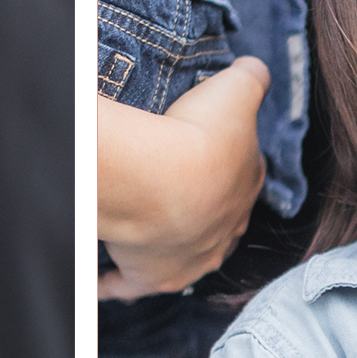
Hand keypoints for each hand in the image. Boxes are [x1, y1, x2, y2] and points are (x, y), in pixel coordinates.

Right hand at [96, 55, 268, 296]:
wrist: (160, 179)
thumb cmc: (199, 136)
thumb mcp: (239, 90)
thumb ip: (253, 77)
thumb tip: (256, 71)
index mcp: (245, 192)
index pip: (245, 176)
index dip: (229, 160)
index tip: (210, 146)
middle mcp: (222, 234)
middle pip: (214, 220)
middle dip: (201, 205)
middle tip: (174, 185)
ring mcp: (187, 262)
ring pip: (179, 256)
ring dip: (166, 243)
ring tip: (145, 229)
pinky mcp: (149, 278)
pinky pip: (126, 286)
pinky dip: (111, 284)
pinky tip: (100, 281)